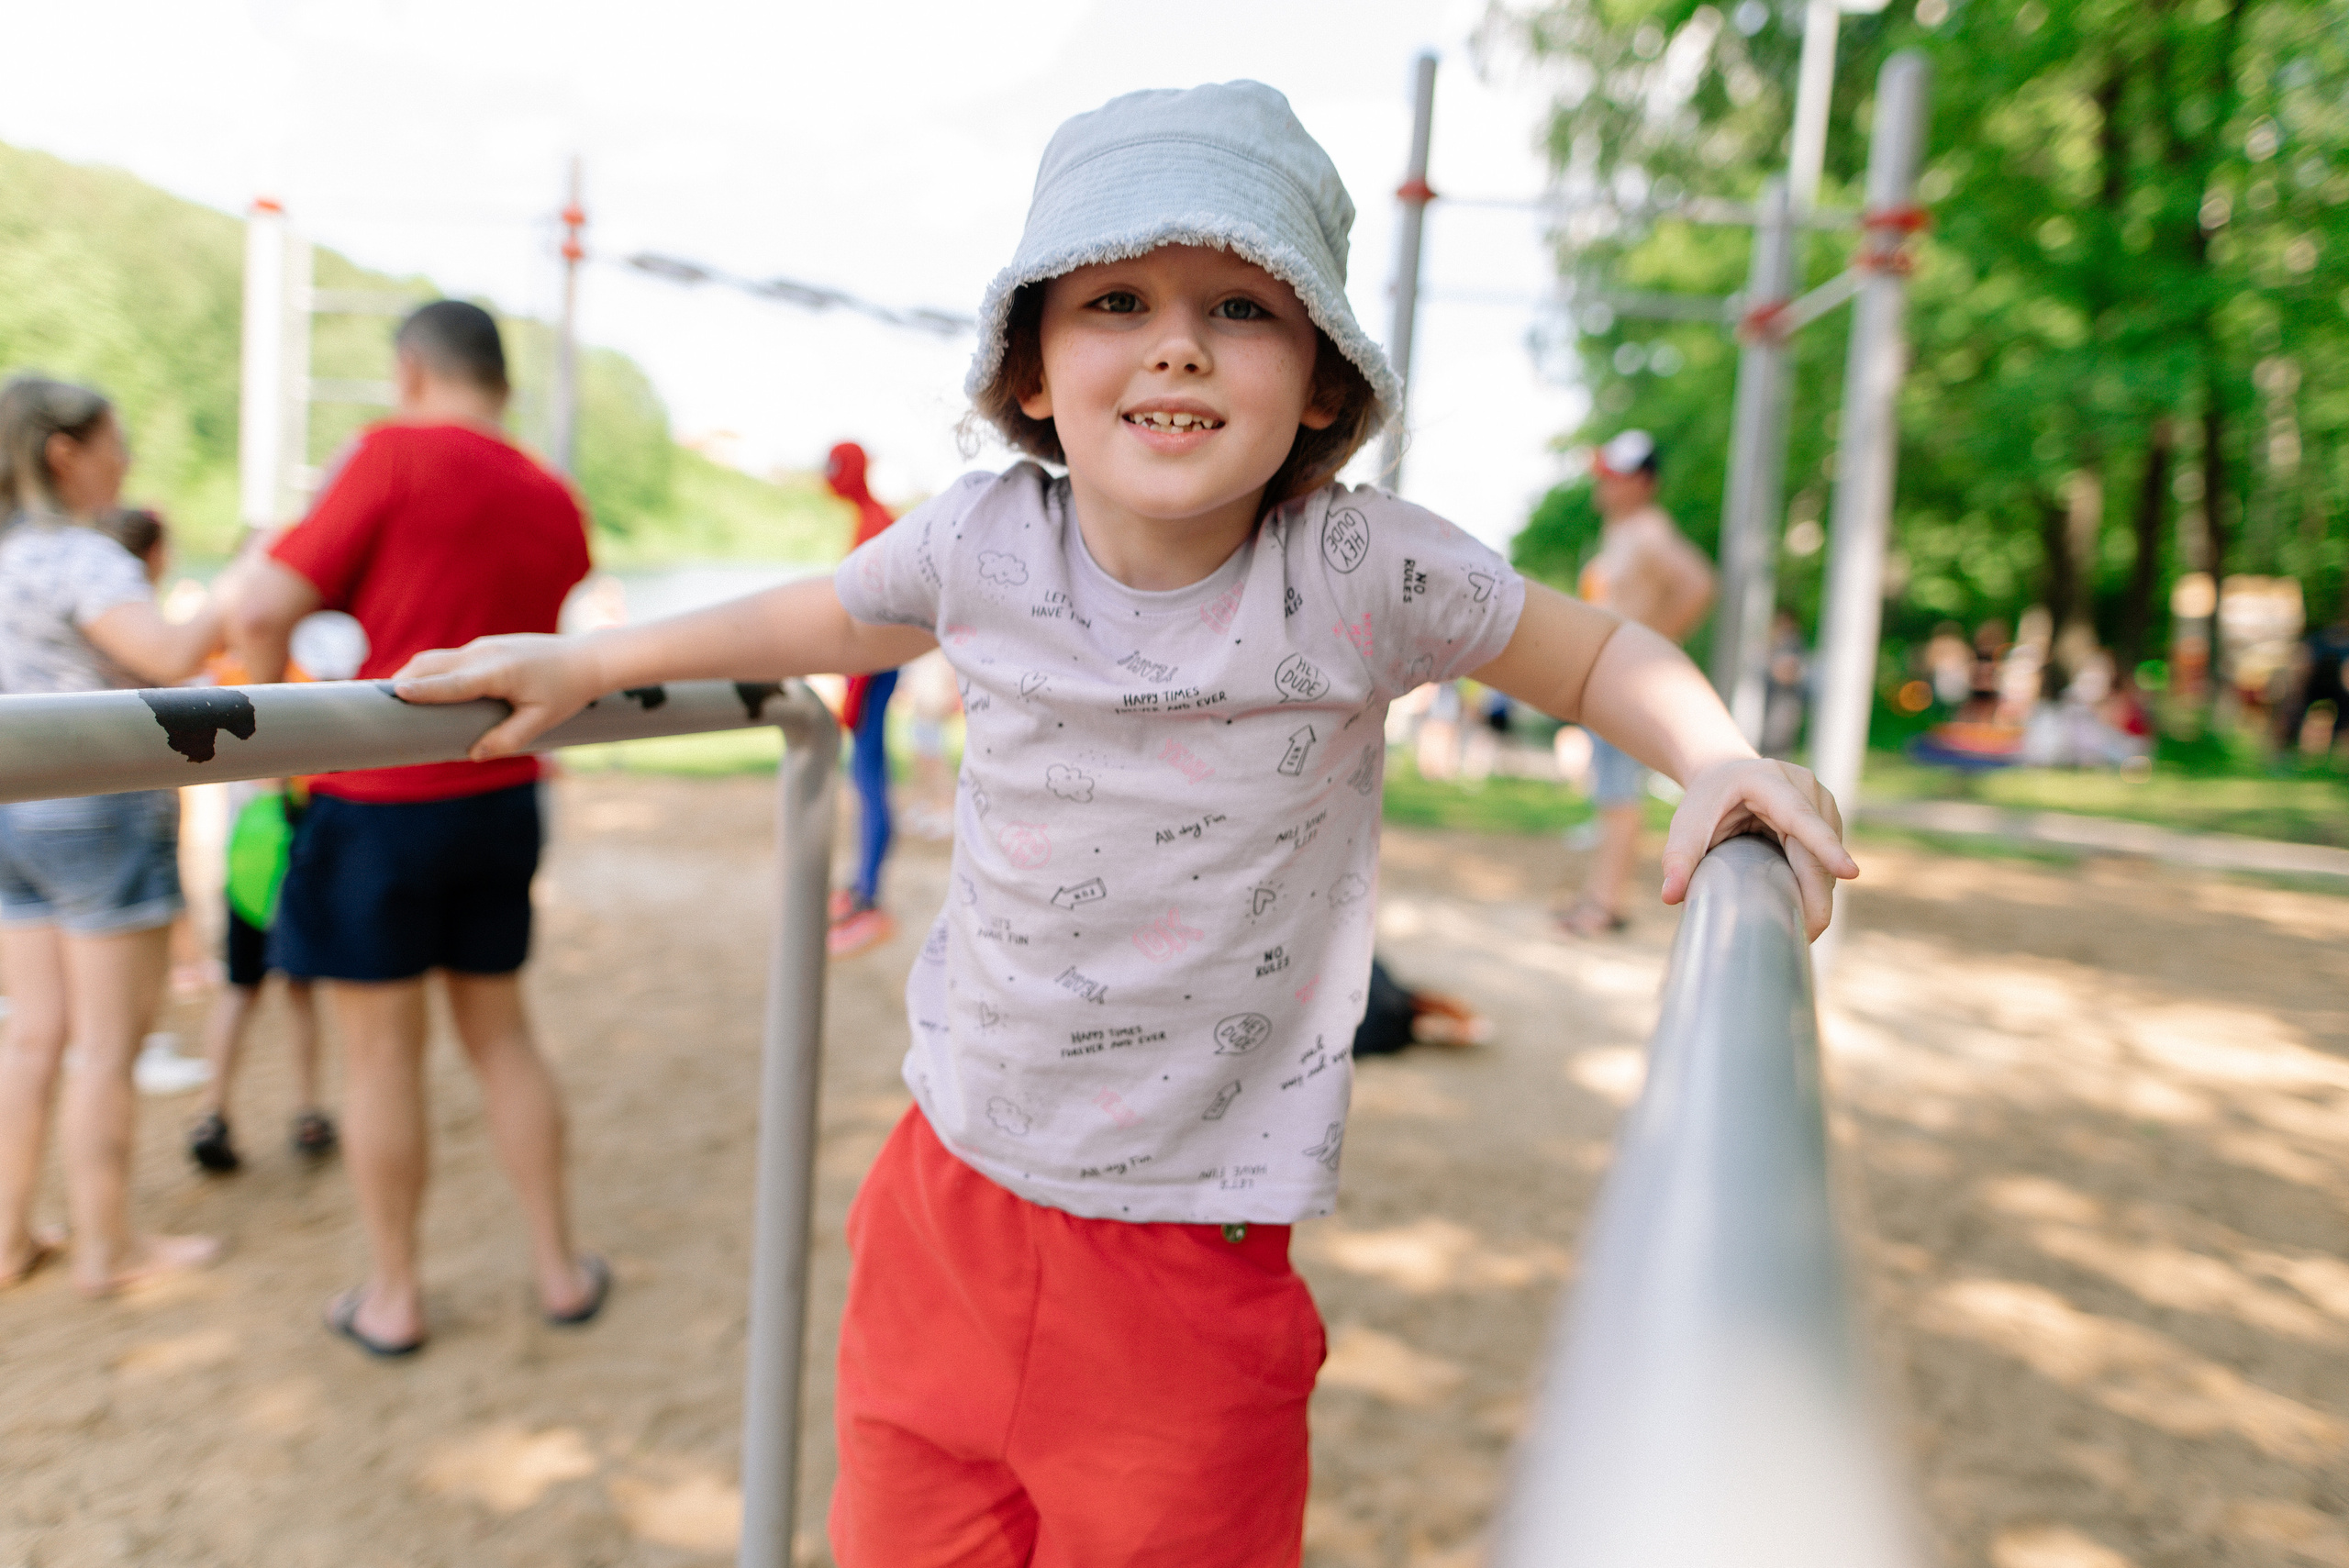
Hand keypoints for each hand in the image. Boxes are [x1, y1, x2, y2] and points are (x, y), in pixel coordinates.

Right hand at [392, 633, 603, 760]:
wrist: (587, 659)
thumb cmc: (566, 691)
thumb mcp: (542, 720)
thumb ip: (509, 739)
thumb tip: (473, 755)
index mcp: (499, 672)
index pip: (452, 682)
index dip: (424, 689)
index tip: (396, 693)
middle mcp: (485, 653)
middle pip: (431, 664)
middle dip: (403, 680)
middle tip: (372, 702)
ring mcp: (483, 647)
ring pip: (436, 659)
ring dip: (412, 675)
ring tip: (386, 698)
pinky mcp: (484, 647)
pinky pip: (448, 659)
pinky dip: (428, 672)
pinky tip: (417, 689)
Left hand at [1659, 758, 1857, 940]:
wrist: (1726, 772)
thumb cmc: (1706, 799)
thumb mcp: (1687, 822)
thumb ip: (1678, 857)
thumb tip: (1670, 897)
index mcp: (1768, 780)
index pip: (1801, 817)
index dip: (1825, 847)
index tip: (1849, 873)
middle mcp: (1804, 786)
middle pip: (1818, 847)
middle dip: (1817, 893)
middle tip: (1809, 935)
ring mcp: (1821, 800)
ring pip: (1825, 856)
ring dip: (1816, 890)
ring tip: (1800, 923)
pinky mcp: (1828, 817)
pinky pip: (1826, 857)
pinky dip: (1816, 882)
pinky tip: (1802, 904)